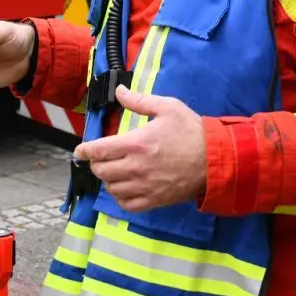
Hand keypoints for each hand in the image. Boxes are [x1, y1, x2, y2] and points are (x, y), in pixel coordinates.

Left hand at [73, 86, 205, 210]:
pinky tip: (125, 187)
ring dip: (108, 179)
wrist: (215, 159)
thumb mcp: (167, 107)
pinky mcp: (154, 200)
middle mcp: (136, 167)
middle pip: (101, 170)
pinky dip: (120, 197)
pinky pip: (127, 204)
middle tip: (101, 157)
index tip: (80, 150)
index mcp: (137, 143)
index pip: (99, 150)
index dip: (84, 150)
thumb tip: (119, 91)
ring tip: (114, 170)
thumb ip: (139, 100)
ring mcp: (145, 186)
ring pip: (111, 188)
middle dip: (96, 163)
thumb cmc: (192, 131)